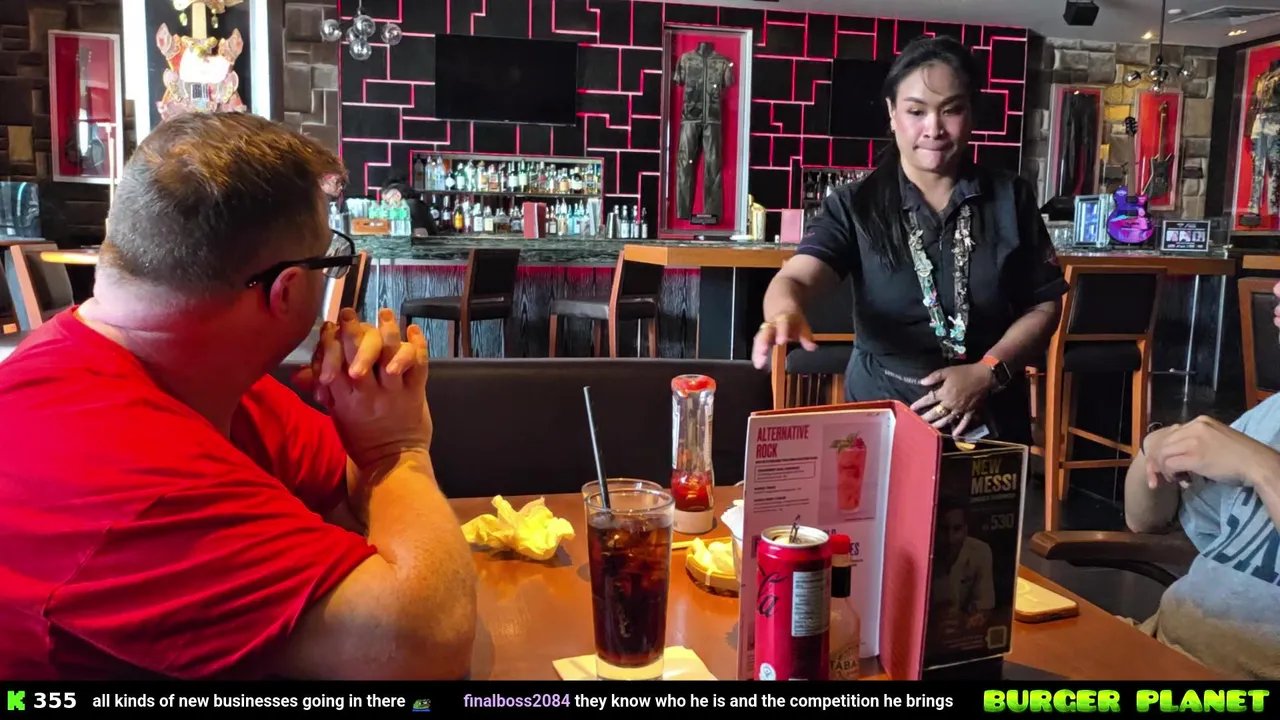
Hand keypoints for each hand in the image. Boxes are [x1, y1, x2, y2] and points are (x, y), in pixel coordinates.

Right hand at [305, 307, 432, 470]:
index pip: (332, 362)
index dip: (330, 340)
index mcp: (343, 398)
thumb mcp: (336, 415)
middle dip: (353, 330)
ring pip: (390, 354)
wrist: (390, 464)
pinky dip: (418, 345)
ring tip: (385, 314)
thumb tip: (297, 373)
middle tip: (350, 315)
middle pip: (359, 353)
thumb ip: (322, 391)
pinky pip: (419, 365)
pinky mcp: (415, 395)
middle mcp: (367, 393)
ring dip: (388, 331)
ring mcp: (393, 393)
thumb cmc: (360, 437)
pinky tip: (414, 329)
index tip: (330, 325)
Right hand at [751, 312, 817, 368]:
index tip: (781, 342)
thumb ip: (806, 336)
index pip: (782, 324)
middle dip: (763, 343)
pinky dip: (756, 355)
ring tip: (759, 364)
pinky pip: (757, 345)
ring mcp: (764, 331)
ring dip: (758, 351)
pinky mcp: (760, 337)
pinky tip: (758, 365)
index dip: (781, 333)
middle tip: (763, 355)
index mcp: (783, 319)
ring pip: (759, 339)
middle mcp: (771, 325)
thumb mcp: (802, 325)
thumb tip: (812, 347)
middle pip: (765, 333)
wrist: (781, 309)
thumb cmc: (793, 321)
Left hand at [909, 363, 995, 435]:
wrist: (984, 376)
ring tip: (931, 428)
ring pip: (947, 419)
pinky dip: (960, 429)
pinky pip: (964, 422)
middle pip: (936, 412)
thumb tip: (921, 382)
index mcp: (944, 393)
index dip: (919, 404)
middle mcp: (951, 403)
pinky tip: (955, 435)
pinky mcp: (970, 411)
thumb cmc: (964, 372)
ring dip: (938, 424)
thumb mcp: (947, 371)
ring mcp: (960, 409)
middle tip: (918, 422)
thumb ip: (934, 377)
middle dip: (926, 417)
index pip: (929, 399)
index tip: (912, 408)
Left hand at [1146, 415, 1276, 487]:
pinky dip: (1171, 474)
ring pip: (1163, 453)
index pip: (1170, 433)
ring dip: (1165, 468)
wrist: (1256, 463)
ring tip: (1176, 478)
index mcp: (1200, 421)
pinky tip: (1182, 480)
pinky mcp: (1195, 456)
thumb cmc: (1239, 455)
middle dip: (1160, 460)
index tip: (1168, 463)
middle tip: (1168, 474)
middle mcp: (1194, 427)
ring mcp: (1194, 441)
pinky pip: (1170, 464)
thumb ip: (1197, 440)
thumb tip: (1178, 451)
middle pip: (1163, 442)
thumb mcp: (1215, 439)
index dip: (1165, 450)